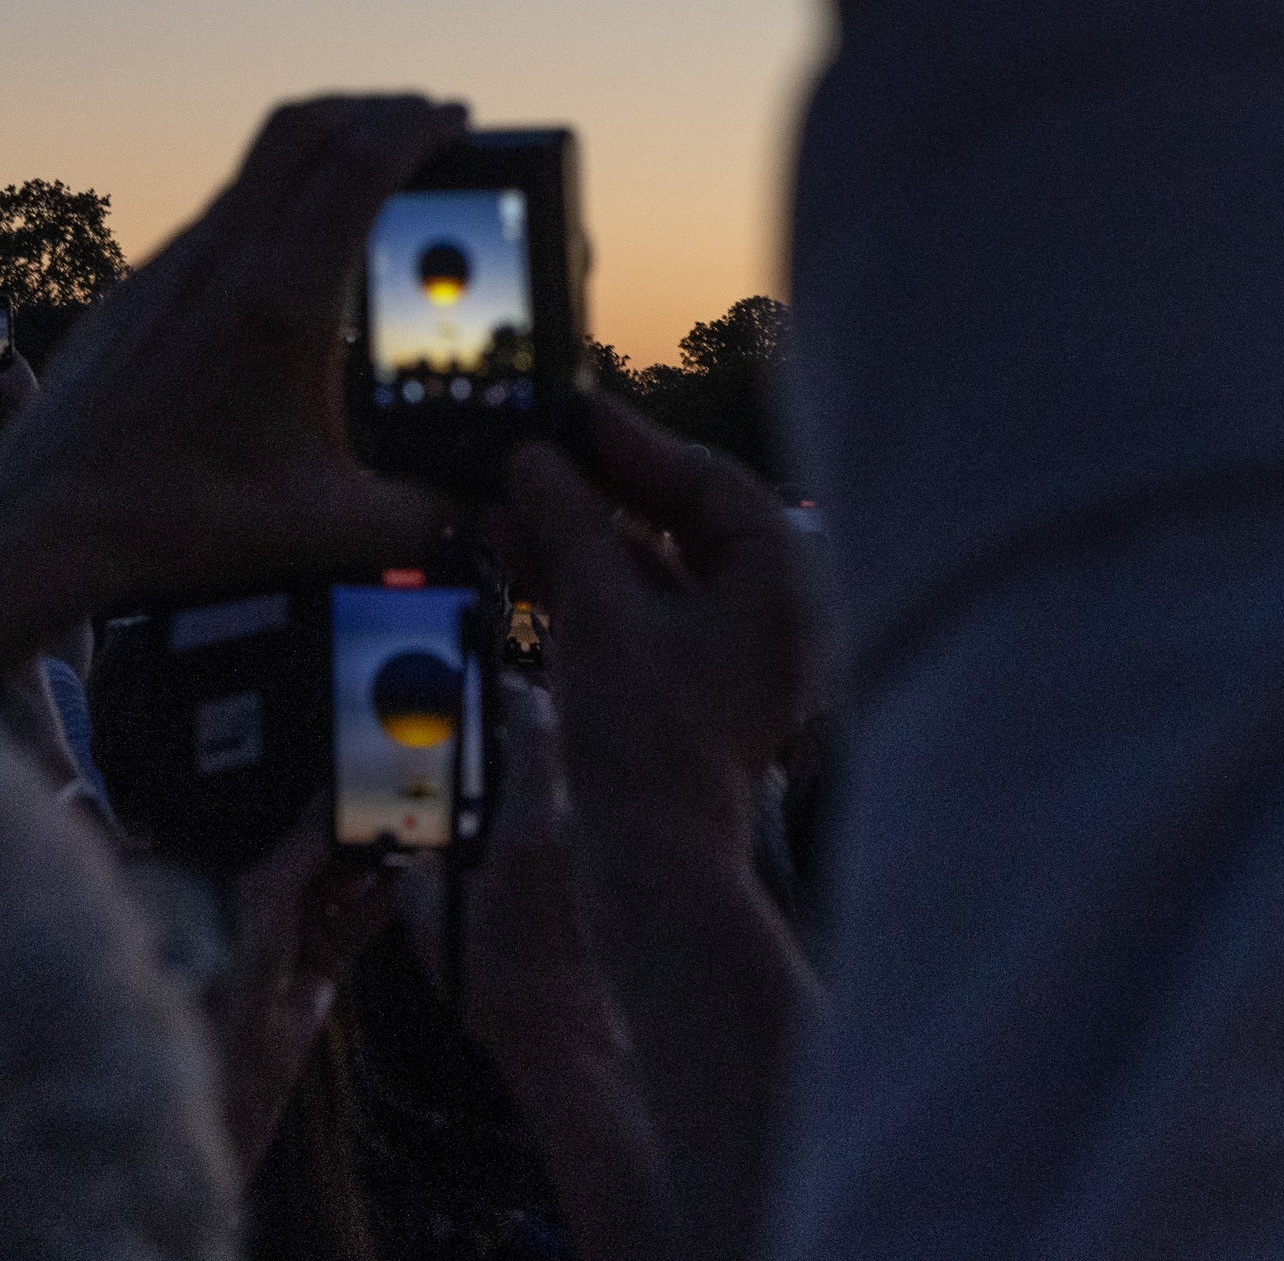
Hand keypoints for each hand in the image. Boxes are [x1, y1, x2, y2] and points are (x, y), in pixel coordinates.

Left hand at [0, 94, 459, 658]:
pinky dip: (270, 198)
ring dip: (319, 147)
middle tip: (423, 124)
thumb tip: (484, 513)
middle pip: (304, 126)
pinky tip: (288, 253)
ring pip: (255, 163)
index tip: (456, 118)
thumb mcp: (321, 529)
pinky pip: (216, 212)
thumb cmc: (172, 523)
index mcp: (279, 302)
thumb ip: (419, 520)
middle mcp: (222, 262)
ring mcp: (171, 267)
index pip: (358, 166)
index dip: (417, 127)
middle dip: (373, 108)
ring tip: (365, 174)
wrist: (40, 525)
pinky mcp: (136, 288)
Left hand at [216, 801, 400, 1168]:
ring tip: (401, 833)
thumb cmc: (220, 977)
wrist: (234, 1068)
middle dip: (341, 830)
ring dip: (366, 864)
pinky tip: (400, 878)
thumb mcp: (266, 892)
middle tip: (381, 802)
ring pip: (332, 887)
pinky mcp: (315, 968)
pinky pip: (353, 924)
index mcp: (215, 875)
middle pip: (304, 853)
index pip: (262, 822)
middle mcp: (245, 903)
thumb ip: (308, 842)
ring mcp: (282, 938)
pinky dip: (377, 903)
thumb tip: (340, 794)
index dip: (298, 800)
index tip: (339, 775)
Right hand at [505, 399, 823, 836]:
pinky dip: (589, 587)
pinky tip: (522, 558)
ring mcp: (735, 652)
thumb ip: (570, 526)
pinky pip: (643, 613)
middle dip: (597, 491)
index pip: (708, 479)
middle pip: (682, 520)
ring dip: (581, 538)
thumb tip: (534, 459)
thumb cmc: (647, 745)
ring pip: (654, 568)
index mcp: (780, 580)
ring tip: (503, 503)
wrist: (655, 873)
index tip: (570, 410)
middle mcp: (771, 609)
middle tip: (529, 452)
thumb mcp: (601, 617)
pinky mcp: (694, 689)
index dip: (633, 442)